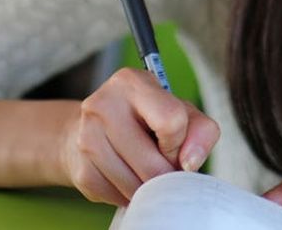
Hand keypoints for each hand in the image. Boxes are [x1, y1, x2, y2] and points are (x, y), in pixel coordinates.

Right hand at [59, 67, 219, 205]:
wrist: (95, 129)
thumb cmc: (147, 119)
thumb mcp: (182, 112)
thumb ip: (201, 130)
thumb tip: (191, 161)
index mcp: (132, 82)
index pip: (171, 121)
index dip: (179, 142)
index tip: (174, 144)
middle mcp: (104, 105)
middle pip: (152, 163)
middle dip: (166, 173)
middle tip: (164, 164)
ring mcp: (87, 138)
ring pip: (134, 186)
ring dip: (149, 188)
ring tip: (146, 171)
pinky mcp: (80, 169)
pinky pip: (117, 197)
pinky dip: (130, 196)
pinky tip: (128, 177)